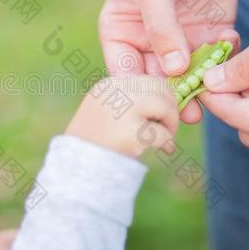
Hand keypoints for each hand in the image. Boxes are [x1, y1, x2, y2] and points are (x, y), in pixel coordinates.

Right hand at [65, 75, 179, 157]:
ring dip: (171, 124)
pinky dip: (167, 142)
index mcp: (109, 84)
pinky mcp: (132, 133)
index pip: (149, 80)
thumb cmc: (96, 142)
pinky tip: (165, 149)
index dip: (162, 97)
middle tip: (168, 128)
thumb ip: (132, 100)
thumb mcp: (108, 111)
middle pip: (160, 88)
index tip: (160, 115)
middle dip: (170, 108)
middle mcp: (115, 92)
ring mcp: (123, 111)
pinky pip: (163, 133)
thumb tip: (170, 98)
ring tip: (166, 139)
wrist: (77, 169)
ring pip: (165, 107)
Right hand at [98, 0, 237, 123]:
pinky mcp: (210, 33)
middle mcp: (149, 43)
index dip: (138, 93)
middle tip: (188, 114)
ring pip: (189, 76)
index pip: (125, 73)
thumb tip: (173, 70)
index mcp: (121, 32)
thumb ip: (161, 26)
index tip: (155, 109)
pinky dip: (225, 58)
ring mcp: (181, 40)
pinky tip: (229, 41)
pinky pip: (217, 58)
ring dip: (202, 86)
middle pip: (158, 82)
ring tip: (214, 96)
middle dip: (173, 98)